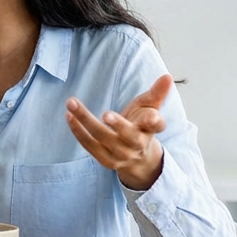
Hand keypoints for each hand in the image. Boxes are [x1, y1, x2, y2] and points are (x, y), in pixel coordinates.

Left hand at [65, 74, 171, 190]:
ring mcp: (121, 154)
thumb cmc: (142, 125)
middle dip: (119, 125)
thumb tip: (168, 76)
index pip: (156, 126)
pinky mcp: (106, 160)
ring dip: (85, 121)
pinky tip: (69, 116)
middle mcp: (137, 144)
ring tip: (71, 103)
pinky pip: (90, 146)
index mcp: (150, 130)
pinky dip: (78, 132)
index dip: (154, 121)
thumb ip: (157, 93)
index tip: (151, 116)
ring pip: (103, 138)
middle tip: (106, 114)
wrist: (138, 157)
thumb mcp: (150, 107)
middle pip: (128, 136)